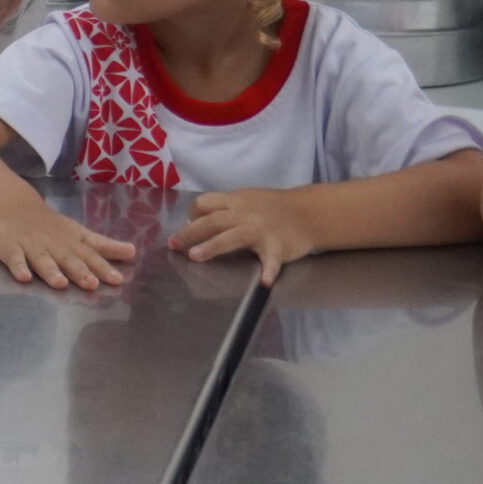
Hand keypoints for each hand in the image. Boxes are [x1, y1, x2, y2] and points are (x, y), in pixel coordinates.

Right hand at [0, 204, 136, 290]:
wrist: (12, 204)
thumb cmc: (50, 225)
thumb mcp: (78, 233)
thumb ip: (104, 245)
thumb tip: (133, 252)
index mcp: (71, 243)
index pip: (89, 256)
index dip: (103, 267)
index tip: (117, 279)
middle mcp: (53, 245)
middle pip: (67, 258)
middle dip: (78, 271)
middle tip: (90, 283)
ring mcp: (31, 245)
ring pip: (41, 259)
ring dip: (50, 270)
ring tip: (60, 283)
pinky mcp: (10, 247)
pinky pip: (13, 258)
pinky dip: (18, 266)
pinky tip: (23, 277)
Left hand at [171, 188, 320, 284]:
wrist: (309, 212)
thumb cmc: (273, 208)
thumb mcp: (246, 200)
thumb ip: (224, 208)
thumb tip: (195, 219)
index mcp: (234, 202)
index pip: (205, 203)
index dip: (191, 214)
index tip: (184, 227)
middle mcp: (244, 213)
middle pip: (212, 220)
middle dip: (190, 232)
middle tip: (173, 245)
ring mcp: (261, 229)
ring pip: (233, 236)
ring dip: (213, 245)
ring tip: (196, 256)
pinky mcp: (278, 246)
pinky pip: (272, 259)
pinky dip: (269, 271)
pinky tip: (264, 283)